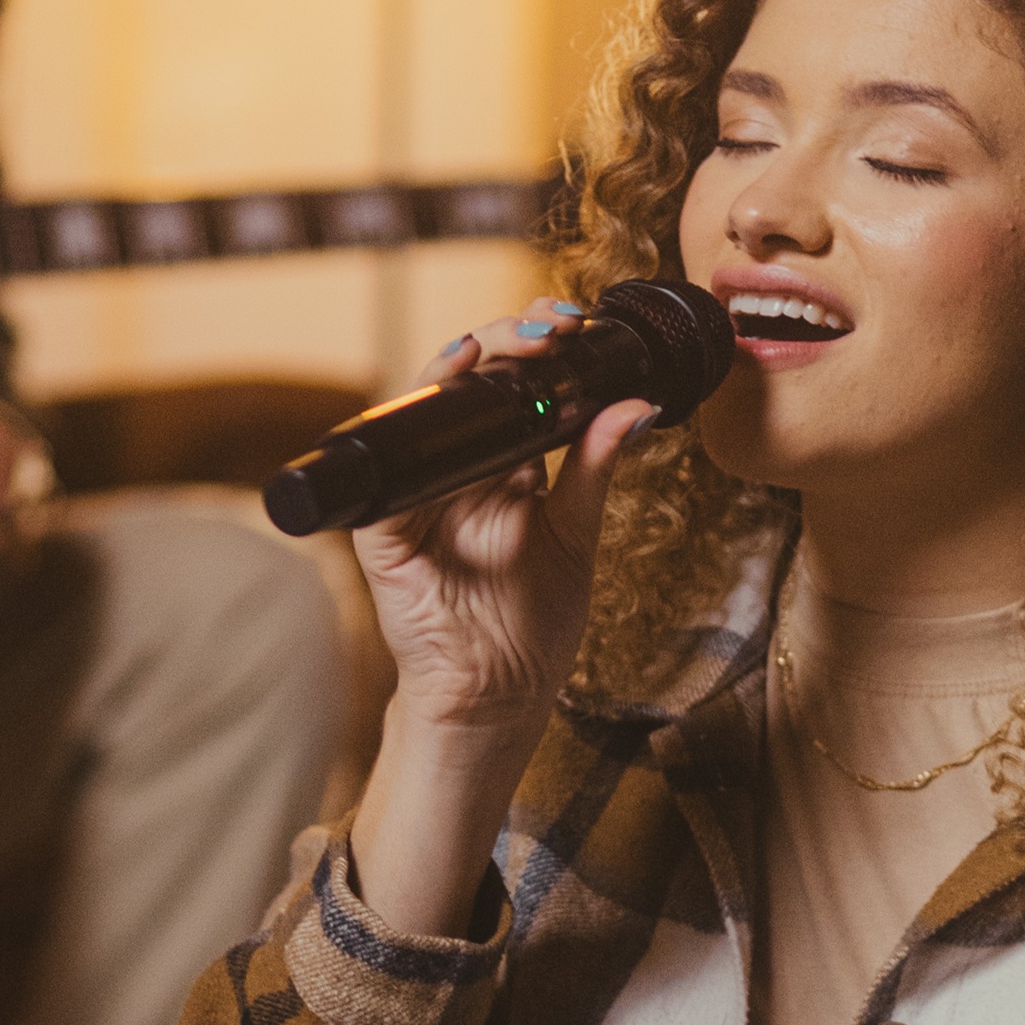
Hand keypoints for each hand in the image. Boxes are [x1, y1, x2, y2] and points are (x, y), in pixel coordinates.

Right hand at [348, 297, 656, 934]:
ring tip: (501, 339)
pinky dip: (412, 417)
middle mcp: (458, 473)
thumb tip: (637, 406)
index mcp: (504, 471)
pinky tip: (447, 381)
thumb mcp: (577, 536)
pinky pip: (390, 463)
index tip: (575, 327)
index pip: (515, 391)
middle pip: (472, 385)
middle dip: (507, 342)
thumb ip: (597, 470)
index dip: (539, 353)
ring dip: (461, 362)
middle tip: (549, 326)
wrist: (499, 698)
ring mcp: (418, 496)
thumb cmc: (534, 626)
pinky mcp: (386, 527)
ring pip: (429, 406)